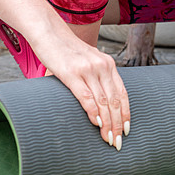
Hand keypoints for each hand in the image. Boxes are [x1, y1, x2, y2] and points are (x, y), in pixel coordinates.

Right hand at [32, 27, 130, 150]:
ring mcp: (88, 69)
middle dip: (117, 124)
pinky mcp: (71, 73)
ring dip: (107, 124)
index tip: (125, 130)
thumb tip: (95, 101)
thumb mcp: (87, 60)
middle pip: (114, 101)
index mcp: (108, 64)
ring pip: (103, 102)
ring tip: (107, 138)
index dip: (125, 114)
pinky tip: (96, 123)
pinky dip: (93, 112)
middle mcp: (102, 66)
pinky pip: (86, 97)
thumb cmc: (65, 50)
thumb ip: (94, 77)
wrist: (48, 32)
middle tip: (117, 142)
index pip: (122, 93)